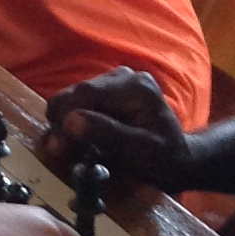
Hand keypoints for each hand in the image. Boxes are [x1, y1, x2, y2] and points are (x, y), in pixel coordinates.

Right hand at [41, 69, 193, 191]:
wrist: (177, 159)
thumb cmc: (164, 159)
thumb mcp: (141, 151)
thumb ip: (108, 134)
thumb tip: (71, 122)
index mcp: (135, 87)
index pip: (87, 93)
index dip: (65, 117)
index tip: (56, 146)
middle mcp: (123, 76)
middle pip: (76, 93)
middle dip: (62, 123)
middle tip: (59, 152)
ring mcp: (113, 81)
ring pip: (72, 97)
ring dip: (64, 124)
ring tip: (69, 149)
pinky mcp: (106, 91)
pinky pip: (78, 103)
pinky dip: (71, 123)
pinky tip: (78, 141)